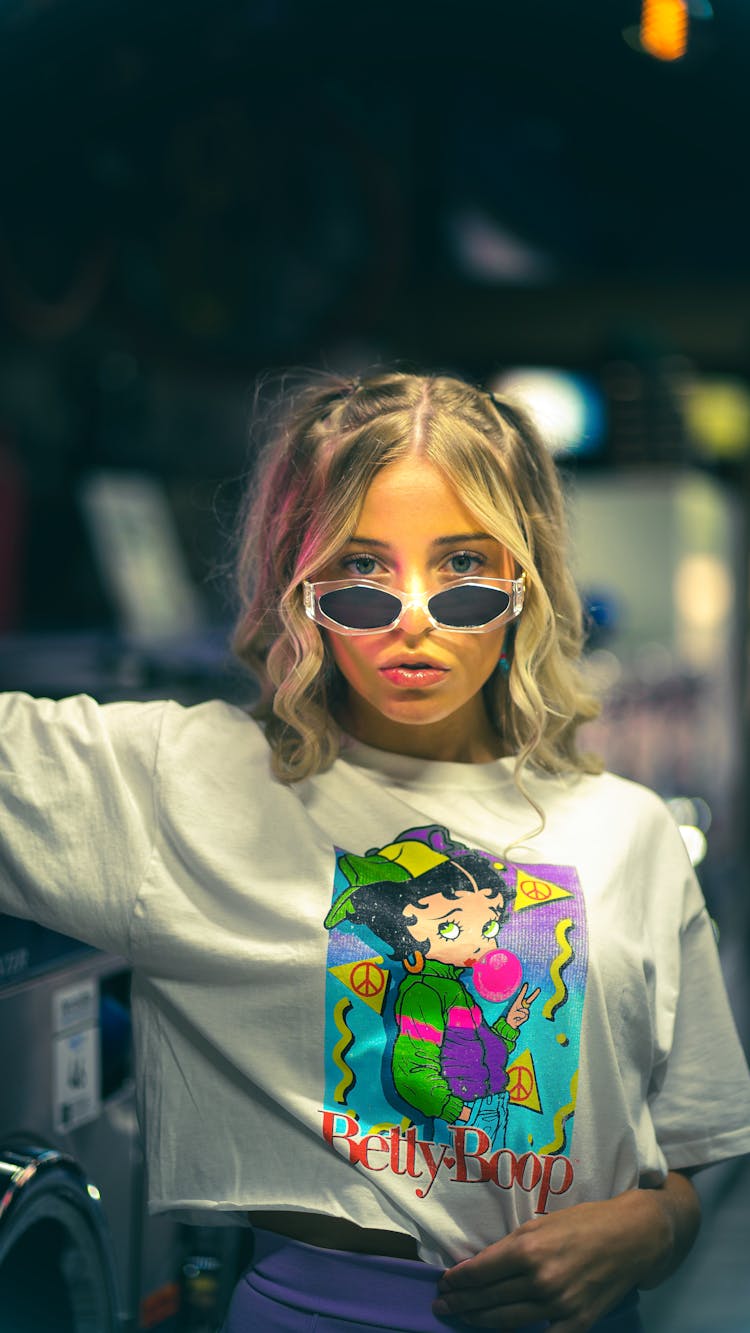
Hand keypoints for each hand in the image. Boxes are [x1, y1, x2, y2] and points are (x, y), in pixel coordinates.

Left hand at [432, 1178, 698, 1330]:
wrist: (629, 1239)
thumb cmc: (582, 1223)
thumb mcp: (540, 1223)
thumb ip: (510, 1247)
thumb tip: (482, 1266)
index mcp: (528, 1249)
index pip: (480, 1272)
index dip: (458, 1280)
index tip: (444, 1283)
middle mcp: (539, 1280)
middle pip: (489, 1298)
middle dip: (462, 1303)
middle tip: (442, 1305)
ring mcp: (558, 1305)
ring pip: (506, 1320)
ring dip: (478, 1320)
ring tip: (460, 1317)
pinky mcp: (576, 1323)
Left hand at [505, 983, 540, 1030]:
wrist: (512, 1024)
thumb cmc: (510, 1017)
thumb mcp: (512, 1015)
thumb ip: (518, 1014)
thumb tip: (524, 1014)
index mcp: (517, 1003)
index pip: (521, 995)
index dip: (524, 990)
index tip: (526, 984)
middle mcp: (522, 1006)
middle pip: (530, 999)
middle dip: (534, 994)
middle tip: (539, 989)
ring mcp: (525, 1010)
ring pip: (525, 1011)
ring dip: (519, 1015)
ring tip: (516, 1017)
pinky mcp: (527, 1016)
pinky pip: (525, 1016)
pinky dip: (521, 1019)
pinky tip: (518, 1020)